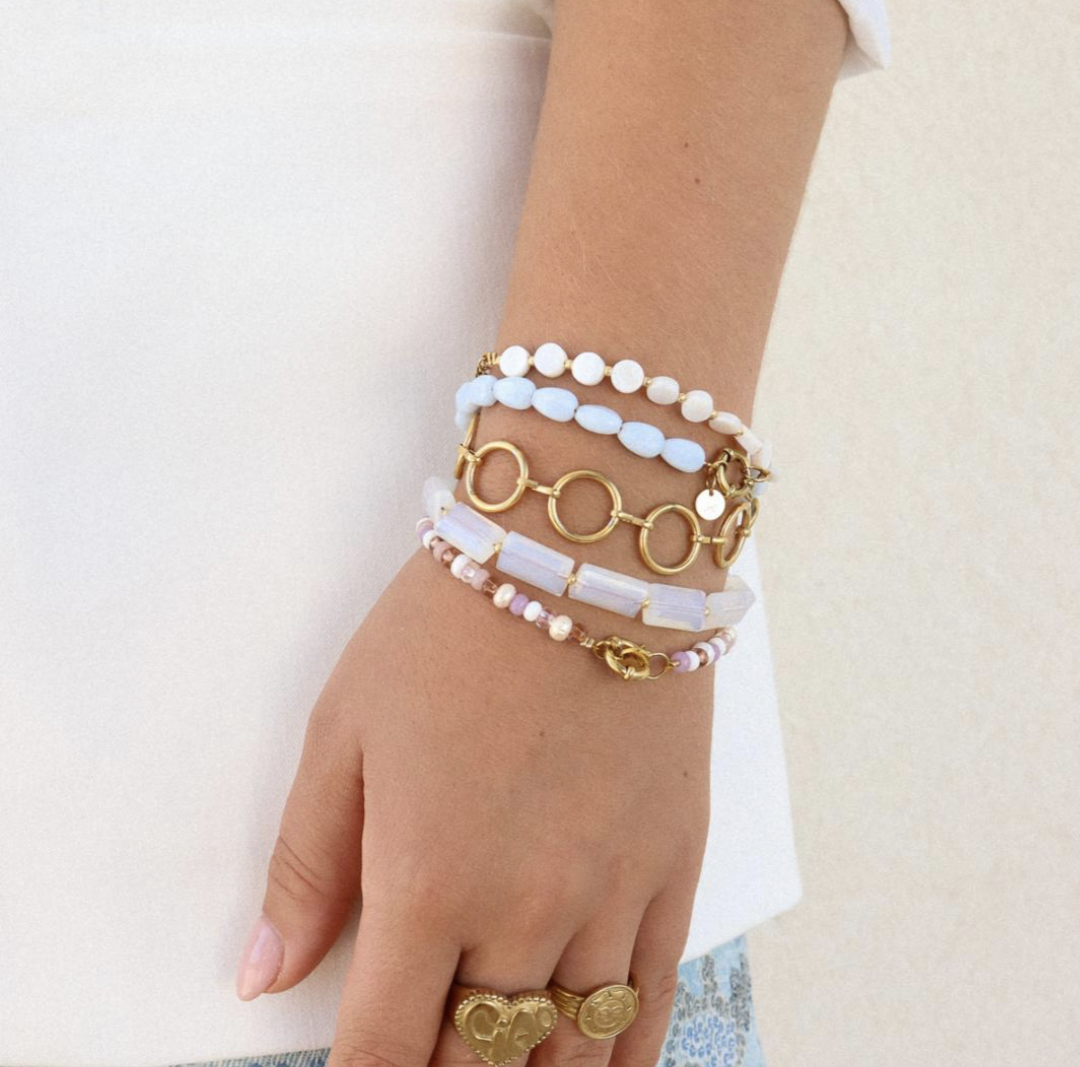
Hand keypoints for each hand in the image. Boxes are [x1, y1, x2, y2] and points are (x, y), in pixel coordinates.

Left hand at [236, 542, 714, 1066]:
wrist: (584, 556)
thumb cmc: (450, 630)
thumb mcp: (345, 730)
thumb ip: (306, 866)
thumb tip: (266, 979)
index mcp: (427, 882)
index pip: (381, 1053)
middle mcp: (525, 911)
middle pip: (473, 1063)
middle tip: (422, 1052)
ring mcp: (611, 897)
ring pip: (565, 1054)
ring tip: (494, 1065)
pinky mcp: (673, 868)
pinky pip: (648, 1006)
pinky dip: (615, 1059)